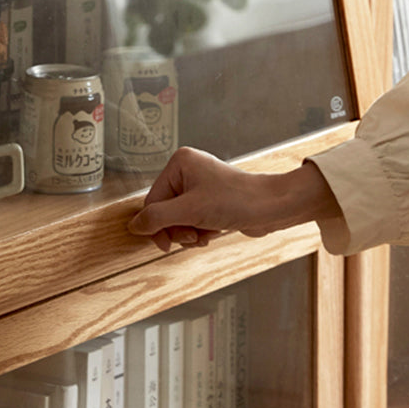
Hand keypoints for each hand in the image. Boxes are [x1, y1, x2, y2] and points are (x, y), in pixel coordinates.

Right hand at [127, 146, 340, 251]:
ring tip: (205, 234)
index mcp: (179, 163)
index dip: (156, 225)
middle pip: (164, 211)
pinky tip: (213, 232)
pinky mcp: (211, 201)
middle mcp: (187, 171)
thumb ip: (157, 218)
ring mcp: (200, 186)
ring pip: (178, 219)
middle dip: (177, 229)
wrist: (274, 207)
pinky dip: (200, 231)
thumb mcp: (190, 210)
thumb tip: (134, 226)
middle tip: (192, 236)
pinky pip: (193, 220)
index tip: (165, 244)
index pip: (152, 200)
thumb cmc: (237, 200)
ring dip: (189, 233)